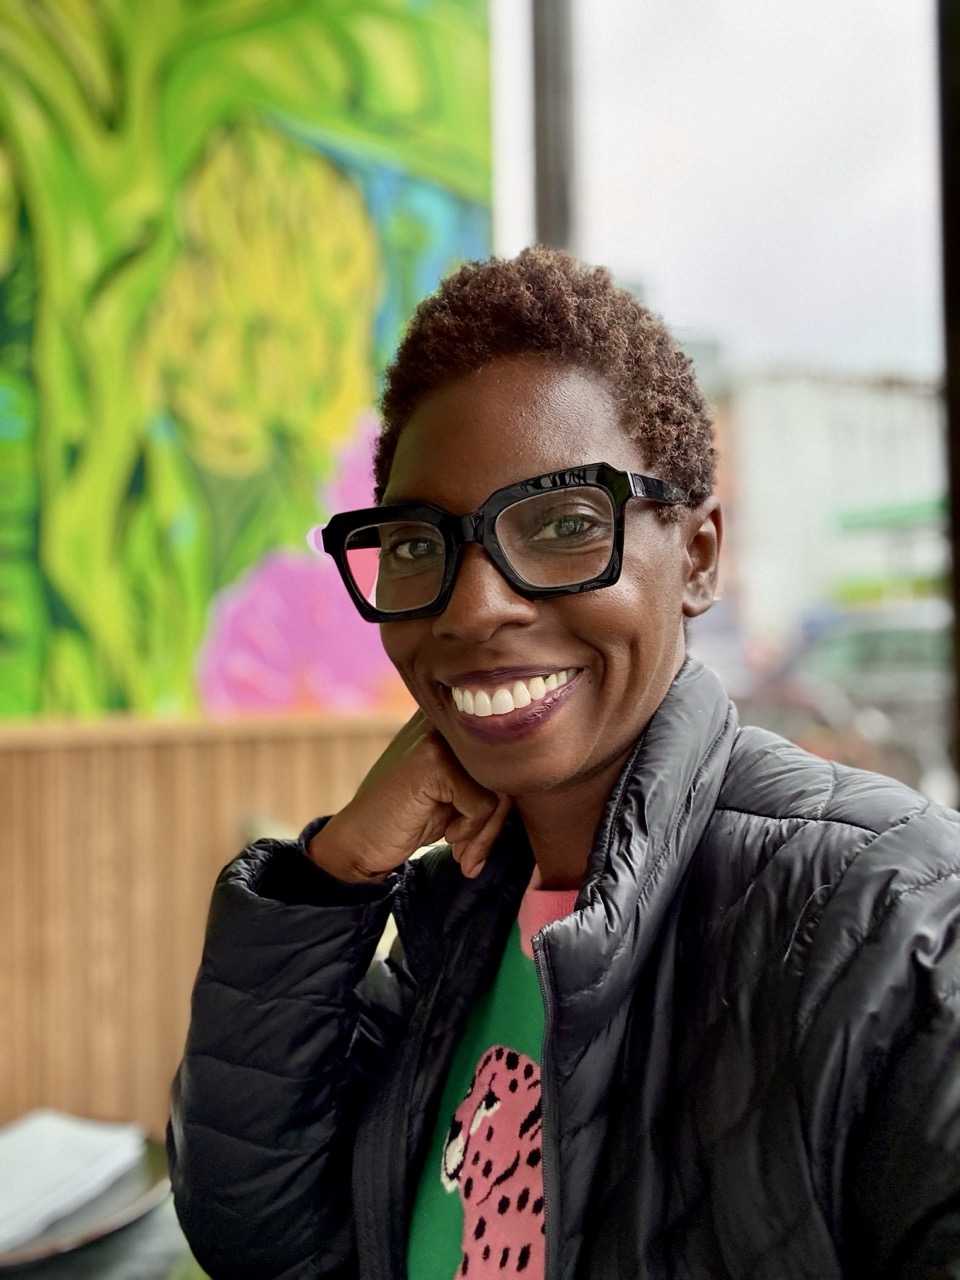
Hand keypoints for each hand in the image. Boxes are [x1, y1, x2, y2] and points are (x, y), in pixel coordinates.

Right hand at [306, 711, 510, 882]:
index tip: (483, 840)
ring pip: (499, 791)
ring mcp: (438, 743)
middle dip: (496, 825)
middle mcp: (447, 728)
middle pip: (507, 775)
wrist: (359, 844)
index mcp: (455, 732)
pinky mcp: (433, 764)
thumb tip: (534, 788)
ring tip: (462, 854)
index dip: (502, 806)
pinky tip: (446, 839)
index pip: (505, 762)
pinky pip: (481, 804)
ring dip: (485, 834)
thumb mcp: (455, 801)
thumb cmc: (409, 822)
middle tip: (474, 856)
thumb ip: (486, 787)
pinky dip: (470, 832)